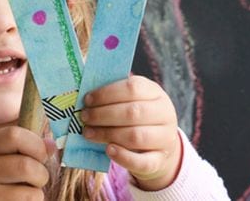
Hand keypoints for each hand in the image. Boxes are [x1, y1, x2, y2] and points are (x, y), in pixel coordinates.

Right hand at [0, 126, 52, 200]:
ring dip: (37, 193)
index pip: (13, 135)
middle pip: (24, 166)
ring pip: (29, 193)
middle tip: (38, 177)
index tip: (41, 154)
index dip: (35, 143)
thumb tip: (52, 145)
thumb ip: (25, 147)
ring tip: (28, 192)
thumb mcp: (1, 156)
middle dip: (41, 173)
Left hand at [80, 75, 181, 190]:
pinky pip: (142, 162)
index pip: (133, 88)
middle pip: (133, 112)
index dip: (107, 93)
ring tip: (88, 133)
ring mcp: (165, 138)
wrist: (161, 146)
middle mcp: (164, 113)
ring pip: (135, 136)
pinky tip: (108, 150)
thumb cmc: (139, 117)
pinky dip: (123, 157)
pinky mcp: (160, 161)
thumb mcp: (134, 101)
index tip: (87, 99)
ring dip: (107, 134)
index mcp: (155, 92)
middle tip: (84, 117)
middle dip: (103, 114)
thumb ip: (115, 97)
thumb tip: (87, 97)